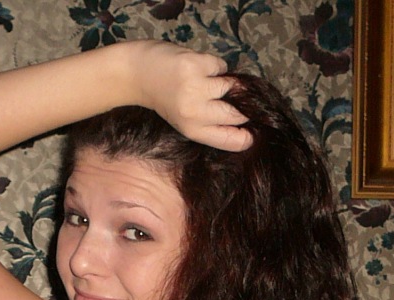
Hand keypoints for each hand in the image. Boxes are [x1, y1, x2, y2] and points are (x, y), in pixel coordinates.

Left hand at [131, 41, 251, 151]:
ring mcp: (196, 88)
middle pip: (237, 113)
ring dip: (225, 82)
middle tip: (231, 98)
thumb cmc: (166, 99)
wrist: (140, 74)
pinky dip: (214, 65)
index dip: (246, 136)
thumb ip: (211, 124)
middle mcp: (195, 113)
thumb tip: (246, 123)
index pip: (231, 140)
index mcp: (193, 131)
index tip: (253, 131)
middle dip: (240, 104)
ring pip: (231, 86)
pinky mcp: (196, 65)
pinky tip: (200, 68)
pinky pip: (221, 66)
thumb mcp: (186, 121)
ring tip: (208, 81)